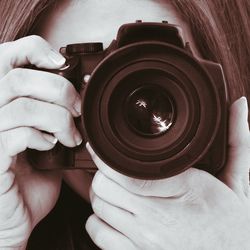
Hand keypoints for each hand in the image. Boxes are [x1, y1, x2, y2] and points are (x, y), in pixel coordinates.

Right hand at [0, 36, 81, 248]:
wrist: (18, 215)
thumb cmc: (32, 177)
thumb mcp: (46, 138)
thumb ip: (53, 113)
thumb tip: (77, 92)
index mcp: (2, 102)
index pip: (6, 56)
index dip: (35, 51)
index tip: (62, 65)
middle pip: (19, 78)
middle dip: (59, 91)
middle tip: (77, 110)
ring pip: (23, 105)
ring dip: (57, 119)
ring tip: (70, 136)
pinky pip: (15, 133)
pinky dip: (41, 137)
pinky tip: (50, 146)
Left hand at [86, 97, 249, 249]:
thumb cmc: (231, 224)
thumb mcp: (237, 181)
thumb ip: (237, 142)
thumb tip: (239, 105)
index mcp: (179, 196)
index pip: (128, 173)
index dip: (107, 157)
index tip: (101, 146)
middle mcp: (155, 223)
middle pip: (104, 188)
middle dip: (105, 174)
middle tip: (114, 169)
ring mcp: (142, 243)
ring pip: (98, 208)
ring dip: (101, 194)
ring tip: (115, 189)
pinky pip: (97, 233)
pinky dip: (99, 219)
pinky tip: (114, 213)